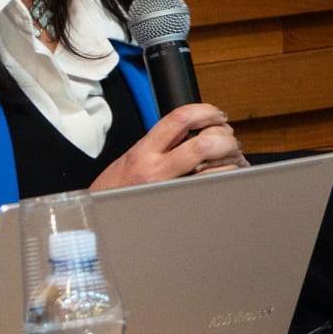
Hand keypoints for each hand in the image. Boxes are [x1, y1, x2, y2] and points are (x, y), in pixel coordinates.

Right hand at [89, 103, 246, 190]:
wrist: (98, 221)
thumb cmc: (114, 191)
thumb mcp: (131, 158)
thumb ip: (159, 143)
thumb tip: (192, 131)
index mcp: (143, 151)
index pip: (179, 119)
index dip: (205, 111)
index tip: (217, 115)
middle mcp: (156, 169)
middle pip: (203, 142)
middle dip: (225, 136)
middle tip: (229, 138)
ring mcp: (170, 189)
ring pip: (213, 167)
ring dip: (231, 158)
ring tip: (234, 157)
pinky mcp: (180, 205)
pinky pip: (210, 188)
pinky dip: (226, 177)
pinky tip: (227, 175)